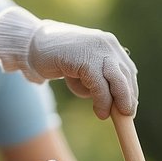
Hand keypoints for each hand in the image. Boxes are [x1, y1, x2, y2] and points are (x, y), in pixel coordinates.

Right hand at [0, 6, 137, 118]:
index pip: (127, 69)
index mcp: (108, 43)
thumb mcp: (81, 65)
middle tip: (127, 116)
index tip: (129, 107)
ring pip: (117, 81)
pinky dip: (102, 101)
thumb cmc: (55, 57)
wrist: (31, 44)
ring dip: (119, 101)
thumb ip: (95, 75)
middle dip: (128, 98)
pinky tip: (100, 112)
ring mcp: (98, 50)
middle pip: (126, 75)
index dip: (130, 90)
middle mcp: (107, 44)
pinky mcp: (86, 59)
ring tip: (111, 116)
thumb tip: (110, 100)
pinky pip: (100, 86)